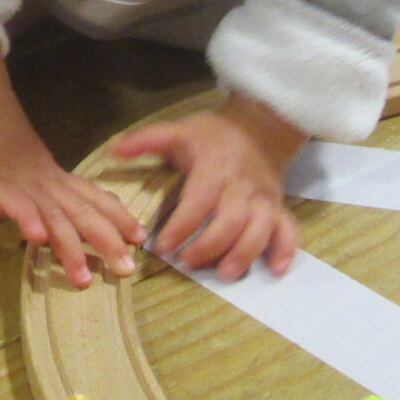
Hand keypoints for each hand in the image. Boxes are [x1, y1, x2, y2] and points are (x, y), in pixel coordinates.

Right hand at [0, 37, 143, 287]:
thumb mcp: (20, 171)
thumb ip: (30, 200)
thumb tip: (37, 227)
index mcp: (54, 178)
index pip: (92, 197)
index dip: (117, 216)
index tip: (140, 236)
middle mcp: (44, 182)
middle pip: (81, 212)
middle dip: (106, 242)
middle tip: (127, 270)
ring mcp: (19, 183)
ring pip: (51, 216)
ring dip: (69, 247)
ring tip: (83, 278)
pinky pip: (13, 202)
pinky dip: (27, 220)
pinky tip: (37, 239)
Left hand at [123, 95, 305, 280]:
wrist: (261, 126)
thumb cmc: (213, 134)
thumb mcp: (178, 131)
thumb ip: (146, 140)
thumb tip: (112, 148)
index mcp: (214, 167)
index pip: (199, 200)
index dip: (182, 225)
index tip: (162, 246)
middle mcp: (242, 186)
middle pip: (231, 221)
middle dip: (209, 246)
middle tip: (187, 263)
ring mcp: (264, 198)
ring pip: (259, 229)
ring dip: (244, 254)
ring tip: (225, 274)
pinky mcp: (278, 207)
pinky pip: (288, 230)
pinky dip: (285, 250)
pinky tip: (275, 270)